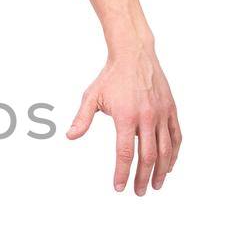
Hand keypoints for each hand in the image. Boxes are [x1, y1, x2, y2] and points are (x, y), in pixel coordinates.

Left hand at [66, 45, 181, 193]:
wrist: (134, 55)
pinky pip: (176, 136)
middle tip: (139, 192)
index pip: (125, 153)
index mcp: (126, 117)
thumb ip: (82, 118)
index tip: (119, 187)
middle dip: (143, 178)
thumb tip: (70, 136)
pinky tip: (169, 166)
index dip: (122, 173)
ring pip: (166, 149)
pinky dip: (174, 153)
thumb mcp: (92, 96)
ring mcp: (161, 114)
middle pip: (147, 156)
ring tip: (156, 185)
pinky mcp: (171, 109)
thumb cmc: (111, 76)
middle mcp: (147, 117)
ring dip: (161, 171)